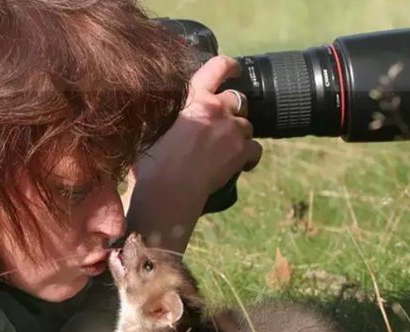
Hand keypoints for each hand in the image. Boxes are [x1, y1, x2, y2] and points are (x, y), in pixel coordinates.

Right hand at [133, 55, 262, 198]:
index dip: (229, 66)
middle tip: (221, 125)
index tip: (235, 69)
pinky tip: (241, 164)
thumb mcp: (155, 126)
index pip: (217, 67)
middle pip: (237, 99)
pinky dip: (250, 155)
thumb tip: (166, 115)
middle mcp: (217, 107)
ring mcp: (232, 129)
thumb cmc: (154, 160)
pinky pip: (256, 148)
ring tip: (226, 147)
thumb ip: (169, 114)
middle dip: (232, 110)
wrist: (170, 186)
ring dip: (239, 133)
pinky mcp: (242, 151)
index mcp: (194, 97)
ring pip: (247, 125)